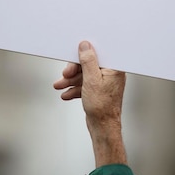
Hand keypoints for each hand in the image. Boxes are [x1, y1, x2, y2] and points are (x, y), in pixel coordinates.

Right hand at [54, 41, 127, 166]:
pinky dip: (76, 88)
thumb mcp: (91, 80)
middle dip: (74, 70)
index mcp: (114, 68)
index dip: (83, 55)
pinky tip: (68, 93)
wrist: (103, 128)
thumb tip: (86, 46)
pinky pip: (85, 84)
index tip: (73, 57)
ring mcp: (105, 82)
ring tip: (60, 85)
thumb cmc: (103, 108)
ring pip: (85, 75)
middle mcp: (111, 74)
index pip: (98, 54)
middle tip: (65, 74)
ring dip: (71, 80)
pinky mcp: (99, 90)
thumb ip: (88, 61)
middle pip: (89, 64)